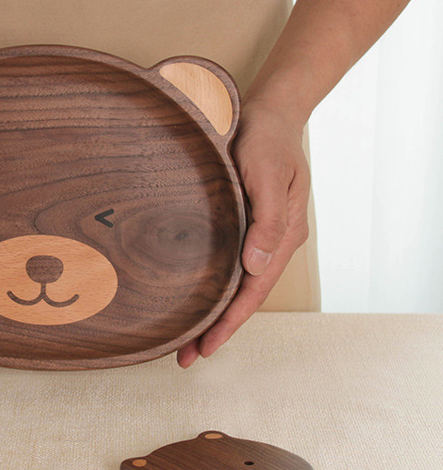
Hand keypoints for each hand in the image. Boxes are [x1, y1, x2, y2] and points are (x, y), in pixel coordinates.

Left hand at [176, 100, 310, 367]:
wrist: (272, 111)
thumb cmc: (267, 139)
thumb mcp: (267, 173)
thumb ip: (265, 219)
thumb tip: (255, 265)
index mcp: (282, 235)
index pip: (253, 291)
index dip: (230, 323)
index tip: (206, 348)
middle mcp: (272, 243)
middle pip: (244, 297)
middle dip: (217, 329)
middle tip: (186, 358)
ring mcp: (260, 236)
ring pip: (236, 286)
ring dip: (214, 314)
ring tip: (187, 341)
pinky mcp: (245, 226)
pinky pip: (230, 267)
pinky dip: (215, 289)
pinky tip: (197, 300)